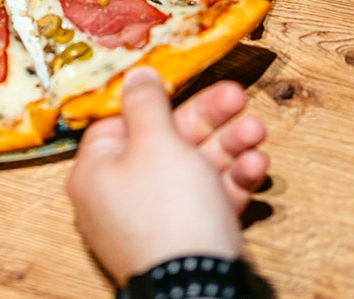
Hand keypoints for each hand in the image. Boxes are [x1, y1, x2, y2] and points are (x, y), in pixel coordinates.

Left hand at [67, 68, 268, 285]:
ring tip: (257, 132)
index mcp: (97, 171)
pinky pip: (206, 201)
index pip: (120, 123)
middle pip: (164, 143)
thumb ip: (146, 103)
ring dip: (228, 146)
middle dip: (208, 120)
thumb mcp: (156, 142)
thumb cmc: (168, 210)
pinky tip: (256, 167)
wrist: (198, 285)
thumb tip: (134, 75)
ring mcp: (155, 219)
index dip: (153, 103)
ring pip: (193, 169)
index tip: (182, 84)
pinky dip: (231, 182)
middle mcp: (121, 195)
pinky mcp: (187, 238)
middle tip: (238, 98)